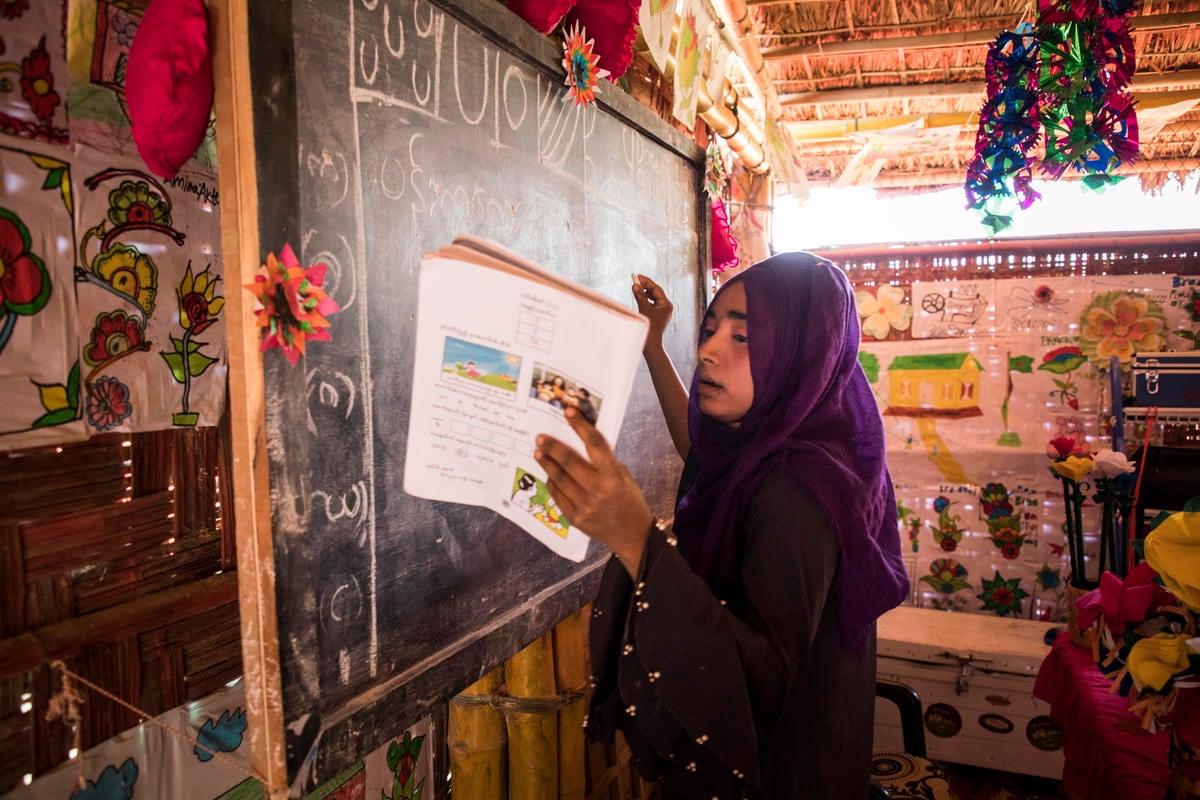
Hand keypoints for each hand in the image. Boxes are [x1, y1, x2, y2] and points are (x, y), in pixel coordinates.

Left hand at [535, 408, 653, 575]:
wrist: (631, 534)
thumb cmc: (629, 499)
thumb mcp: (622, 476)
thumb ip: (604, 462)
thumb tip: (580, 442)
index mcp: (613, 476)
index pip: (595, 445)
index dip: (581, 426)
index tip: (569, 412)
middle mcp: (598, 491)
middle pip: (569, 462)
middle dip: (553, 447)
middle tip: (541, 437)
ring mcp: (584, 506)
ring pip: (559, 479)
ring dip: (547, 464)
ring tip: (539, 452)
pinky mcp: (575, 518)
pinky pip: (558, 496)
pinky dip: (552, 483)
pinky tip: (548, 474)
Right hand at [631, 273, 672, 352]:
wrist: (651, 344)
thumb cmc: (649, 328)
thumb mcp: (643, 309)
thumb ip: (640, 296)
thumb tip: (635, 285)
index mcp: (666, 304)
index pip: (656, 288)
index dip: (646, 281)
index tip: (637, 276)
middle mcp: (666, 307)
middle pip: (655, 292)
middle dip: (645, 286)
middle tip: (635, 280)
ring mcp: (662, 312)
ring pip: (653, 297)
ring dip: (644, 292)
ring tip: (635, 289)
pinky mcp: (658, 316)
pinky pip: (651, 304)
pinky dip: (645, 300)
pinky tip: (639, 298)